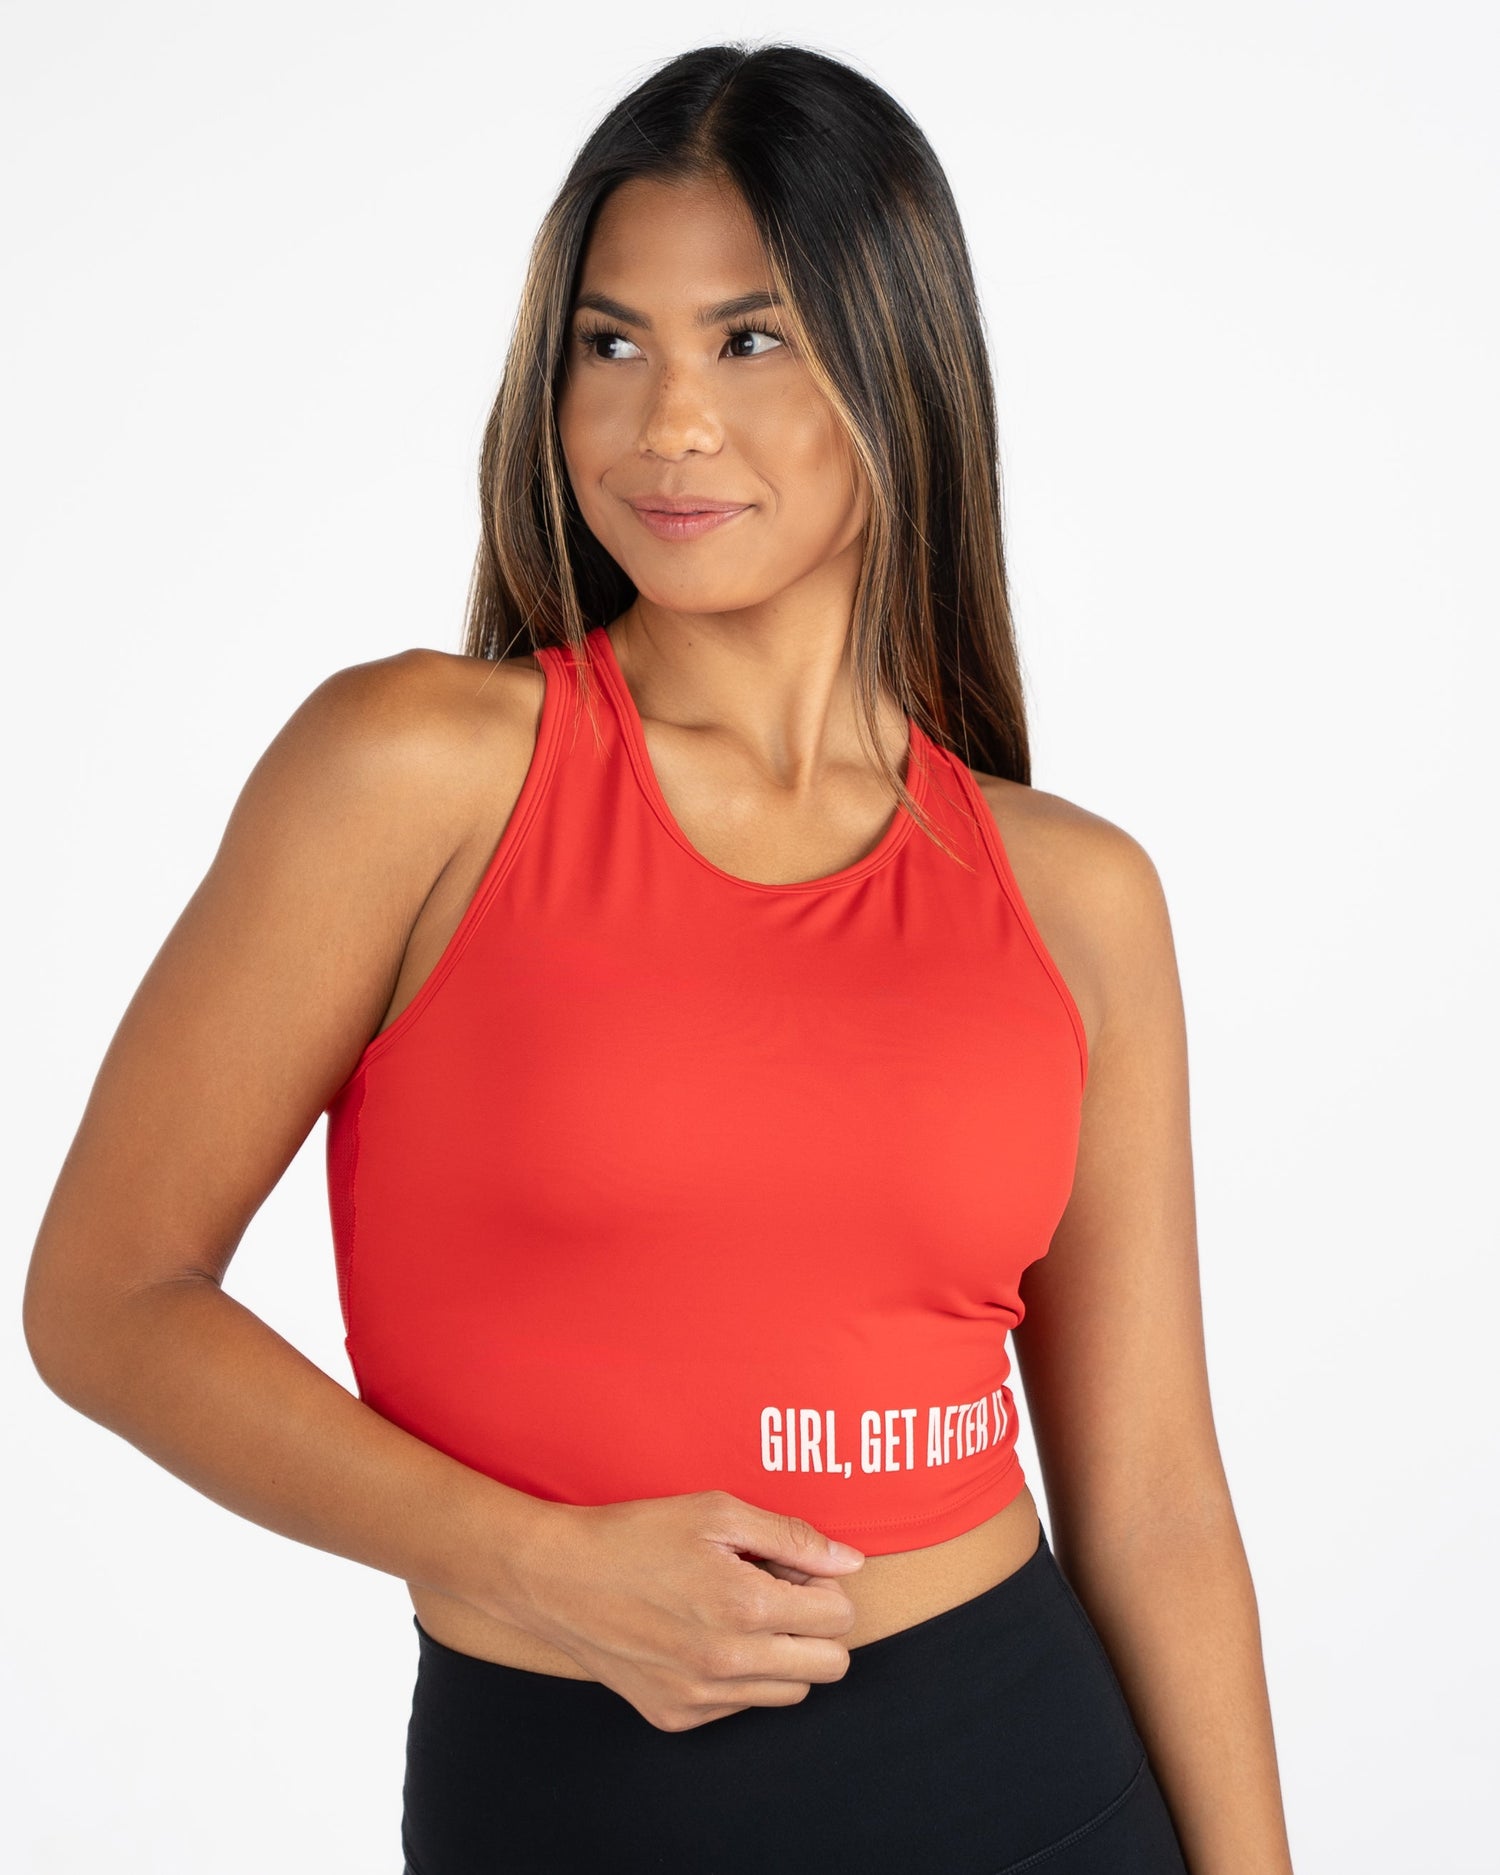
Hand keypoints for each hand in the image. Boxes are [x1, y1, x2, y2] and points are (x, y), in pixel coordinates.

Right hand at [506, 1488, 865, 1731]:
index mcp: (744, 1608)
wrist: (556, 1577)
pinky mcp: (675, 1716)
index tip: (790, 1566)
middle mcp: (728, 1665)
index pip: (840, 1618)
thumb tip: (850, 1561)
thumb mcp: (716, 1512)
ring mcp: (701, 1698)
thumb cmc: (636, 1534)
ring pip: (790, 1693)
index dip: (824, 1584)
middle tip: (775, 1591)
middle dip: (816, 1626)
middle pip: (830, 1667)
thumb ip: (791, 1536)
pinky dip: (738, 1674)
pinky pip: (740, 1706)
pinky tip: (702, 1634)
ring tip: (738, 1612)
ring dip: (780, 1653)